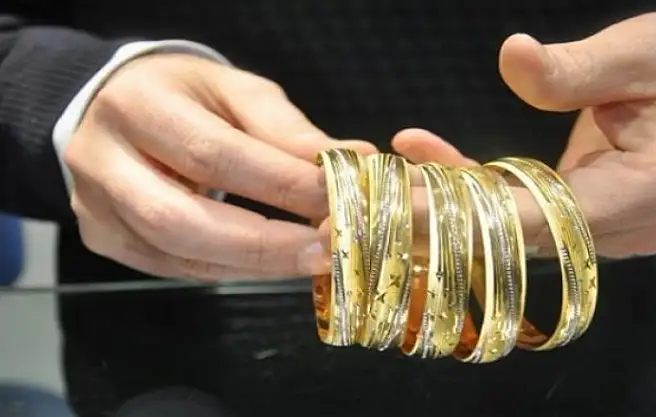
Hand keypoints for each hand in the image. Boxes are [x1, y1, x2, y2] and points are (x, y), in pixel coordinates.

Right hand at [66, 54, 374, 279]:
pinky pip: (171, 267)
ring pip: (175, 253)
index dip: (279, 183)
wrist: (109, 106)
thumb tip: (353, 157)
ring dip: (252, 265)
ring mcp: (95, 206)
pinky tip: (268, 263)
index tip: (335, 198)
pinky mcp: (102, 237)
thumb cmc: (184, 95)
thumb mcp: (233, 90)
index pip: (213, 153)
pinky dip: (227, 268)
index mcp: (137, 105)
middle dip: (263, 244)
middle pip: (180, 219)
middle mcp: (101, 159)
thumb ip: (286, 127)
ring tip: (308, 260)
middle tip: (325, 250)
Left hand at [393, 12, 655, 257]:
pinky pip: (519, 209)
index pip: (542, 219)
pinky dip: (473, 187)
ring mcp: (605, 230)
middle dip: (441, 216)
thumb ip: (577, 67)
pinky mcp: (585, 218)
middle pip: (517, 234)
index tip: (401, 205)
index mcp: (648, 192)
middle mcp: (626, 228)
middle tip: (367, 199)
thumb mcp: (643, 50)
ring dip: (448, 204)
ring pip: (511, 228)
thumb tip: (513, 59)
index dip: (468, 214)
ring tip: (383, 176)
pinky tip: (423, 156)